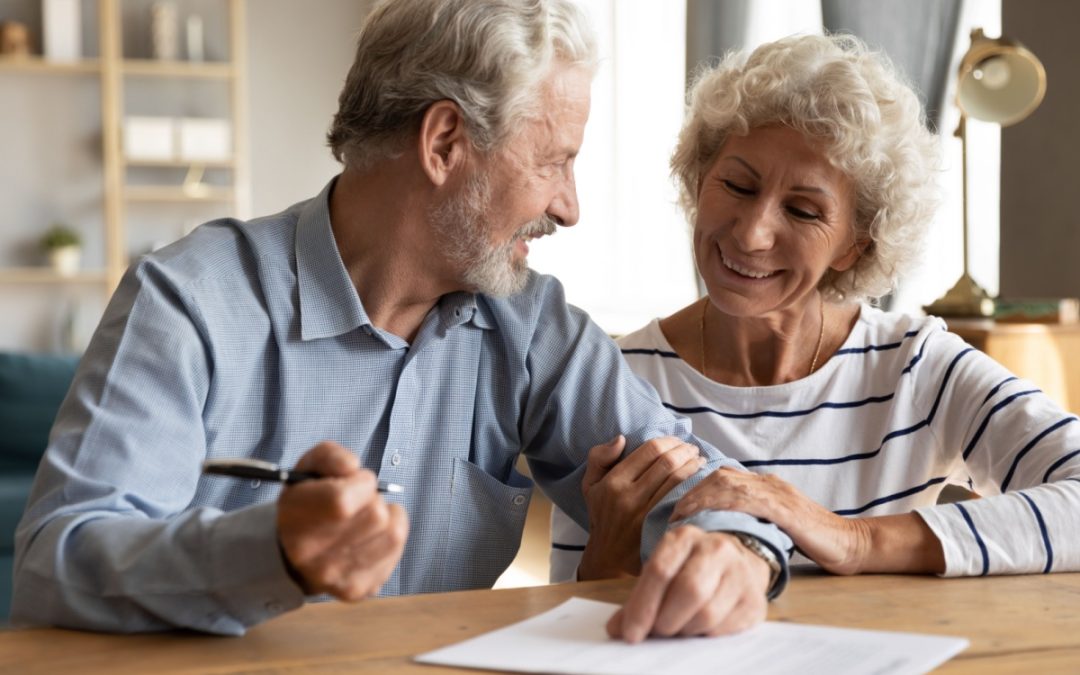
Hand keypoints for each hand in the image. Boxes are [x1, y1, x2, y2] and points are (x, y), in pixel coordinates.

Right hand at [277, 441, 408, 599]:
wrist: (291, 553)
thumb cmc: (306, 503)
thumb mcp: (309, 468)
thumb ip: (331, 456)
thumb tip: (352, 467)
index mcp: (295, 519)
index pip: (342, 501)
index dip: (360, 484)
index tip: (355, 482)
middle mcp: (312, 555)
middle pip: (376, 516)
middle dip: (374, 500)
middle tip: (360, 502)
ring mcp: (336, 577)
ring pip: (393, 534)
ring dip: (387, 519)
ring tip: (367, 518)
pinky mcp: (357, 590)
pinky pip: (397, 554)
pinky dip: (391, 538)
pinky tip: (372, 536)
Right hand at [578, 436, 703, 579]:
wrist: (609, 558)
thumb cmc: (603, 516)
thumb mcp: (591, 485)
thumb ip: (599, 457)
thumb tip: (621, 439)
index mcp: (613, 482)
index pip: (649, 450)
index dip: (668, 441)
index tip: (677, 441)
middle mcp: (628, 497)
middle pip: (666, 462)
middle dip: (684, 450)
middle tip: (692, 448)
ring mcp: (645, 514)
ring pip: (677, 480)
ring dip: (693, 465)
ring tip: (700, 460)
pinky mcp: (659, 527)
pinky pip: (681, 500)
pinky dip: (694, 486)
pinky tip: (700, 480)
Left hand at [607, 527, 769, 641]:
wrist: (736, 562)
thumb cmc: (689, 569)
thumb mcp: (662, 572)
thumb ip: (638, 599)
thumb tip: (616, 630)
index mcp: (684, 538)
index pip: (660, 571)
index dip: (642, 607)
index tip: (630, 634)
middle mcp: (715, 548)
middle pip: (688, 591)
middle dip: (666, 620)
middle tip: (658, 631)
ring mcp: (740, 572)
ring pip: (707, 613)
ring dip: (686, 630)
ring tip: (679, 628)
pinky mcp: (754, 599)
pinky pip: (725, 628)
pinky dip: (705, 636)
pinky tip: (700, 628)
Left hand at [672, 468, 869, 574]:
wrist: (853, 543)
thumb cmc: (814, 539)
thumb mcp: (777, 524)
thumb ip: (754, 519)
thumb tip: (720, 528)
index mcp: (766, 485)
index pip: (722, 476)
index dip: (696, 488)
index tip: (677, 506)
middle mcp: (769, 483)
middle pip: (720, 476)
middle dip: (692, 491)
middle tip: (672, 512)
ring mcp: (778, 494)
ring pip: (729, 484)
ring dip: (700, 498)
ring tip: (682, 516)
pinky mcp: (787, 509)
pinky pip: (749, 500)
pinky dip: (724, 505)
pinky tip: (709, 516)